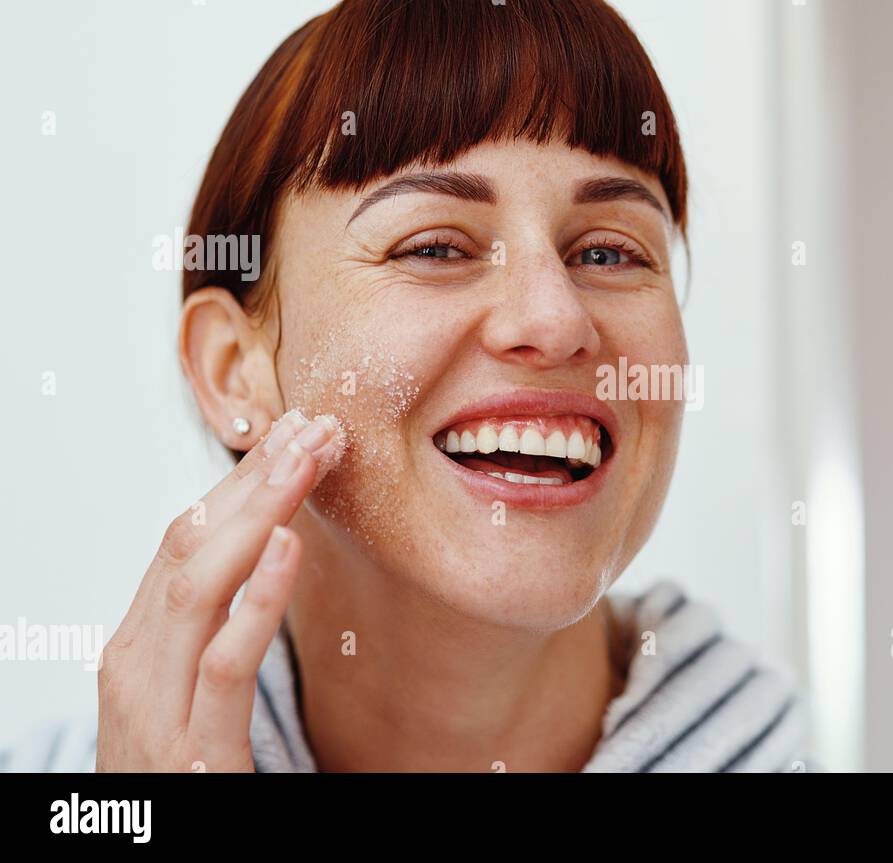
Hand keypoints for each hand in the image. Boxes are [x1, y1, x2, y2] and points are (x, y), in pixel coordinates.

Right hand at [95, 411, 343, 771]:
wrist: (146, 851)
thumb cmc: (176, 764)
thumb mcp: (183, 685)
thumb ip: (212, 622)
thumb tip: (264, 544)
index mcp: (139, 639)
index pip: (188, 536)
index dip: (242, 479)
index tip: (295, 430)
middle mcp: (135, 661)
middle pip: (191, 544)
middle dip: (253, 478)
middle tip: (313, 425)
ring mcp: (155, 705)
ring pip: (200, 586)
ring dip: (259, 514)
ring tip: (307, 459)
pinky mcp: (193, 752)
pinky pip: (222, 664)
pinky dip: (256, 600)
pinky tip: (290, 548)